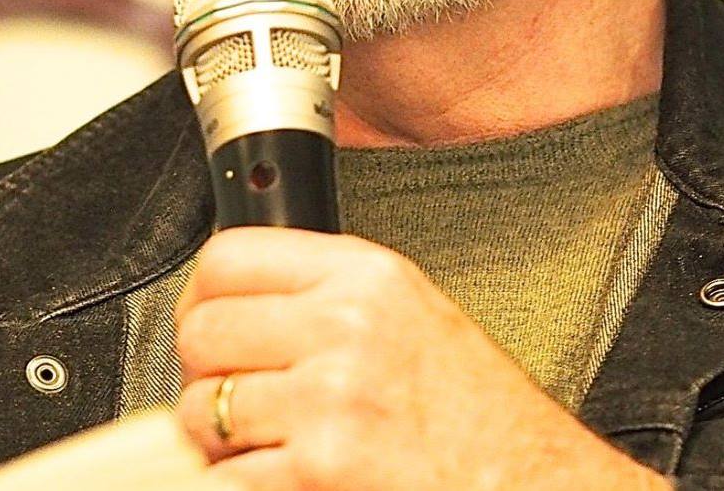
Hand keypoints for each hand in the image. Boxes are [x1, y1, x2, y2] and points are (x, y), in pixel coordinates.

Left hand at [174, 227, 666, 490]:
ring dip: (218, 439)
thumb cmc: (472, 410)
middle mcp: (345, 325)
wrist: (523, 482)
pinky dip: (241, 485)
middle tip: (236, 392)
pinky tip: (286, 475)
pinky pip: (224, 477)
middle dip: (205, 371)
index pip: (229, 256)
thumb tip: (233, 298)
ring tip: (271, 441)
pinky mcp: (318, 468)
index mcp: (366, 275)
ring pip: (199, 410)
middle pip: (201, 330)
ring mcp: (329, 399)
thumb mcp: (409, 309)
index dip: (203, 294)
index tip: (208, 318)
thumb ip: (326, 292)